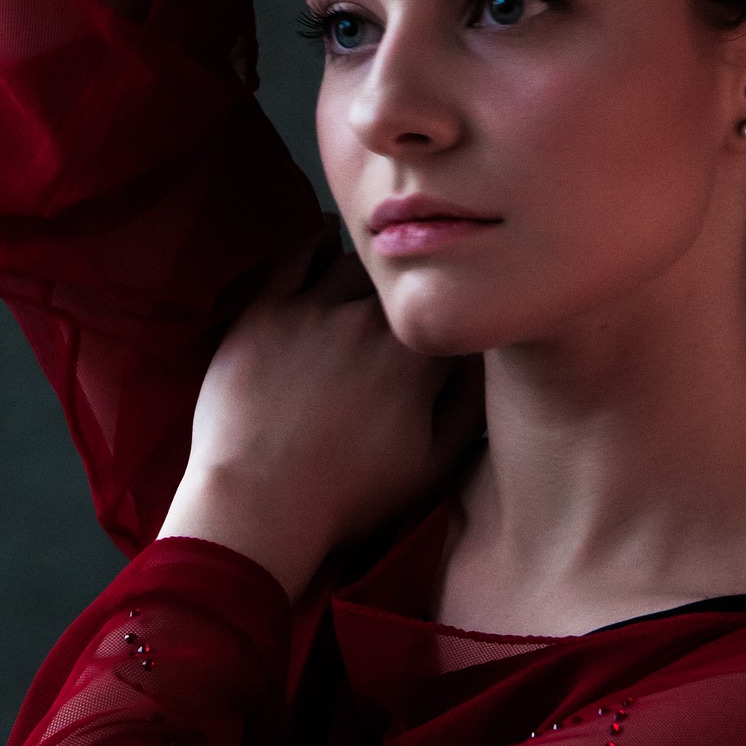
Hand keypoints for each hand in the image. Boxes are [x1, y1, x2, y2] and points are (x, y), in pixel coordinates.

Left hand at [158, 222, 484, 597]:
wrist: (257, 503)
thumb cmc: (349, 495)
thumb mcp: (434, 465)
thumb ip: (472, 406)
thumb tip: (488, 363)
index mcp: (417, 354)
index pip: (453, 311)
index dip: (458, 317)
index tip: (456, 324)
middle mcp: (369, 316)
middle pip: (406, 281)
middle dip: (413, 292)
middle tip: (408, 307)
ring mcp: (314, 307)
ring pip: (358, 262)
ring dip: (371, 273)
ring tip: (372, 283)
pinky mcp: (266, 309)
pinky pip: (297, 254)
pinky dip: (317, 242)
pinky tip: (326, 241)